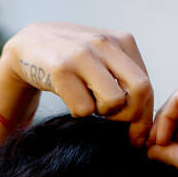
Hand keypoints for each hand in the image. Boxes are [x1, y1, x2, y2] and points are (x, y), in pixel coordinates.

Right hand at [0, 23, 154, 144]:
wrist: (30, 46)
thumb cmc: (73, 61)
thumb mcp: (103, 60)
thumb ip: (126, 80)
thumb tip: (144, 124)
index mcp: (122, 40)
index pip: (147, 85)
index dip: (144, 117)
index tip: (135, 136)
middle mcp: (105, 44)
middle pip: (140, 91)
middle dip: (129, 117)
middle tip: (112, 122)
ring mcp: (82, 55)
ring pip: (114, 102)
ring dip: (101, 113)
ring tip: (89, 103)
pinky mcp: (60, 70)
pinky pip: (83, 109)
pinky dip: (78, 112)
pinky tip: (70, 98)